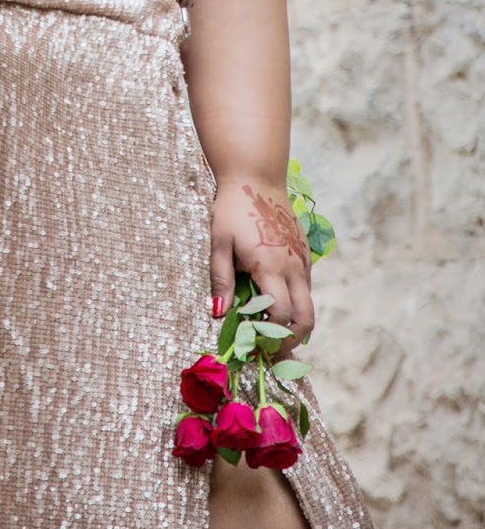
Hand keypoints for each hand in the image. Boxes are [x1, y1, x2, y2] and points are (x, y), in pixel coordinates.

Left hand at [209, 179, 313, 354]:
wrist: (256, 176)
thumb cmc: (232, 209)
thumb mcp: (219, 243)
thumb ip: (220, 280)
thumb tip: (219, 316)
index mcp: (271, 267)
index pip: (280, 316)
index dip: (270, 338)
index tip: (256, 349)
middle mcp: (293, 267)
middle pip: (306, 318)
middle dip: (291, 340)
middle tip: (272, 352)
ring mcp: (302, 259)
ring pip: (309, 303)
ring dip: (295, 322)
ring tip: (271, 330)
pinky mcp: (304, 251)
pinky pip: (306, 285)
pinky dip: (297, 301)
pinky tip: (276, 300)